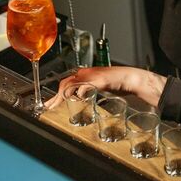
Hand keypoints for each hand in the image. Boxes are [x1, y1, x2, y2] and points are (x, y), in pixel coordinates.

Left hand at [45, 66, 166, 109]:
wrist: (130, 78)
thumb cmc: (116, 83)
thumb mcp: (98, 88)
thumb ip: (87, 91)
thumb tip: (77, 100)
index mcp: (85, 74)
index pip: (66, 82)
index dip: (56, 94)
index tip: (50, 104)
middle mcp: (86, 73)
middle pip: (66, 83)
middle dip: (56, 97)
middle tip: (49, 107)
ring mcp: (93, 76)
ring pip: (72, 84)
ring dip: (63, 95)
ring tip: (58, 105)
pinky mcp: (100, 80)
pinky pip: (86, 86)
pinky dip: (80, 92)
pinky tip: (78, 99)